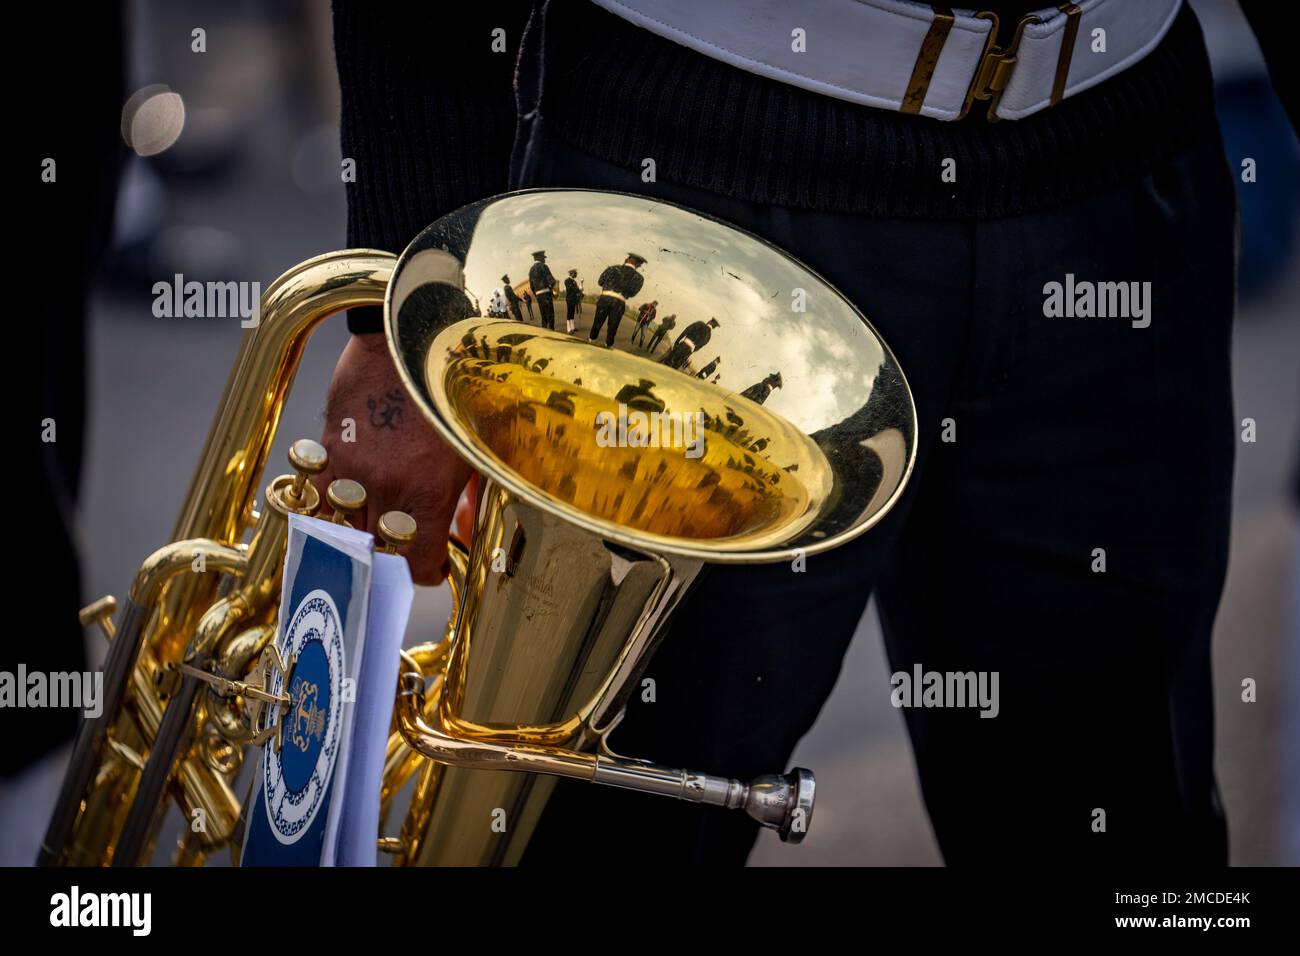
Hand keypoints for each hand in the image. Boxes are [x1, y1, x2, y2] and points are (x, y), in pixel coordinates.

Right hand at [314, 333, 472, 584]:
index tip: (433, 565)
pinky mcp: (330, 449)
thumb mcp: (473, 448)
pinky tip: (350, 494)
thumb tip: (466, 529)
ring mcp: (353, 471)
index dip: (426, 572)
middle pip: (377, 553)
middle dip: (393, 555)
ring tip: (379, 518)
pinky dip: (331, 502)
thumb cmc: (453, 390)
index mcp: (427, 494)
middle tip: (405, 546)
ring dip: (361, 530)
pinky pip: (321, 493)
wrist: (410, 340)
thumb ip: (468, 496)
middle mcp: (386, 490)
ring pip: (345, 526)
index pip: (416, 565)